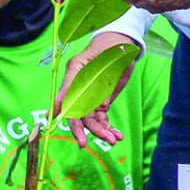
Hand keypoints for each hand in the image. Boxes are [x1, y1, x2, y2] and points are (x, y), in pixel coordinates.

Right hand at [56, 28, 137, 148]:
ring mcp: (90, 98)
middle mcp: (79, 91)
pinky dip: (109, 128)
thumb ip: (78, 83)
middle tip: (94, 143)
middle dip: (88, 131)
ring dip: (102, 132)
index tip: (78, 137)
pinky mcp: (101, 102)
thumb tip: (67, 109)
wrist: (121, 47)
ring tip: (114, 140)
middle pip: (80, 117)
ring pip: (93, 121)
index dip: (71, 122)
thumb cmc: (106, 48)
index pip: (68, 104)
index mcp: (73, 79)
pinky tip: (118, 135)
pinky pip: (103, 119)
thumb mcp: (93, 61)